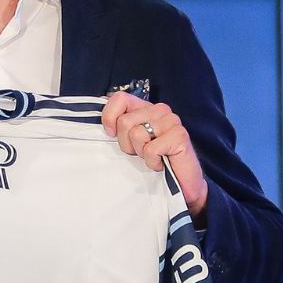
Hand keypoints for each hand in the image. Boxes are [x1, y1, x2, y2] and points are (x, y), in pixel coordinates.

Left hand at [101, 91, 209, 218]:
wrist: (181, 184)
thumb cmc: (155, 161)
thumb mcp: (130, 142)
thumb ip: (118, 127)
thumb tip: (101, 116)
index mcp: (146, 108)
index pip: (120, 98)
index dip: (110, 117)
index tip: (111, 134)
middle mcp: (159, 110)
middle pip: (125, 121)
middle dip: (126, 143)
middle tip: (141, 152)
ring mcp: (171, 121)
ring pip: (136, 134)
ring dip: (140, 152)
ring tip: (152, 156)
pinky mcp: (179, 135)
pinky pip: (150, 149)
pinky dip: (152, 161)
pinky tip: (161, 163)